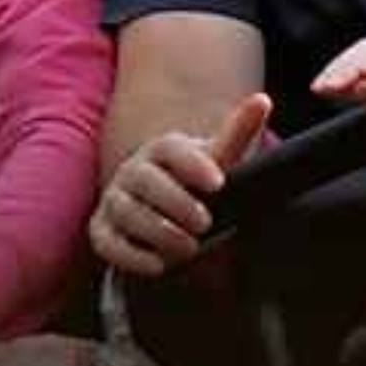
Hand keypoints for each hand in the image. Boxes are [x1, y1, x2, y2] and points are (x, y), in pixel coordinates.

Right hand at [89, 93, 270, 276]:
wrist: (166, 212)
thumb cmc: (196, 185)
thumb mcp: (219, 162)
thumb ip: (238, 133)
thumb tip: (262, 100)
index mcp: (162, 151)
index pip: (171, 149)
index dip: (193, 165)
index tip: (218, 184)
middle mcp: (133, 172)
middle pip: (145, 180)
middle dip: (175, 202)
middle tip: (205, 222)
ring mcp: (115, 202)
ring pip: (126, 211)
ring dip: (158, 231)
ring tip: (189, 248)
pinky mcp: (103, 232)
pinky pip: (106, 242)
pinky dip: (130, 256)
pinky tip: (158, 265)